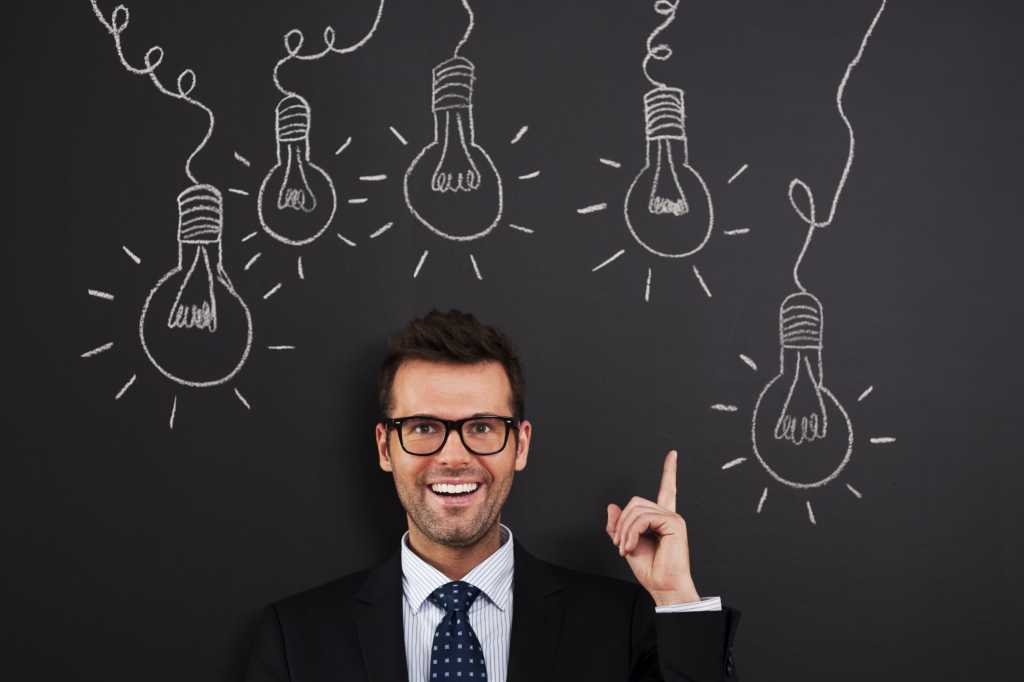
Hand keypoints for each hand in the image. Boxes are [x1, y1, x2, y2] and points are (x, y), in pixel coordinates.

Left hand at [606, 450, 699, 605]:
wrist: (663, 586)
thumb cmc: (650, 569)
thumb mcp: (626, 543)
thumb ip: (619, 524)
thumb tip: (612, 506)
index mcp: (661, 518)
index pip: (667, 489)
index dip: (669, 471)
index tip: (672, 454)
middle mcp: (669, 515)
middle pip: (636, 502)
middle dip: (622, 523)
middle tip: (618, 544)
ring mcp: (673, 518)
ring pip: (636, 510)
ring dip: (624, 531)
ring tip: (624, 548)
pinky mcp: (674, 523)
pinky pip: (643, 518)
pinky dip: (631, 532)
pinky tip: (631, 546)